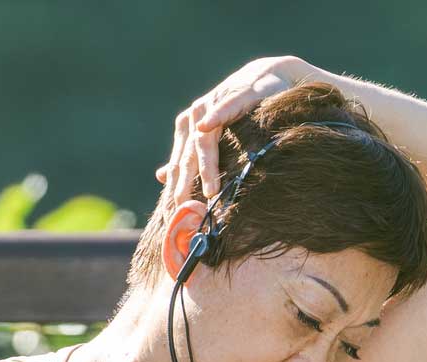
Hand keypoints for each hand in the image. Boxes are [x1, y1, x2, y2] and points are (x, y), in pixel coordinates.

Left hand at [154, 57, 320, 209]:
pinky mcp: (235, 94)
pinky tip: (205, 126)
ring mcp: (213, 104)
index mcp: (187, 129)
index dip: (176, 190)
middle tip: (187, 209)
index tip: (176, 216)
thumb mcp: (211, 136)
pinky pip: (224, 107)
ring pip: (205, 140)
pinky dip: (215, 116)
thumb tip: (162, 176)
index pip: (178, 165)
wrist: (265, 79)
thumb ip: (188, 156)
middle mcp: (195, 117)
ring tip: (210, 190)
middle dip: (187, 185)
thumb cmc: (237, 113)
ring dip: (207, 165)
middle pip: (188, 157)